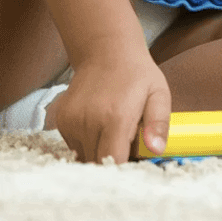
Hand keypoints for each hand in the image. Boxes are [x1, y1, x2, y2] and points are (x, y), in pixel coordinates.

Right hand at [43, 45, 170, 163]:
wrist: (105, 49)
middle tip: (126, 148)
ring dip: (98, 153)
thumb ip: (159, 124)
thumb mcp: (158, 94)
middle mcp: (88, 121)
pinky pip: (74, 146)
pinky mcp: (62, 119)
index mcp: (115, 117)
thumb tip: (157, 150)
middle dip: (112, 163)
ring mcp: (71, 120)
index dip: (124, 171)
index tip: (133, 169)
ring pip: (84, 157)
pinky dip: (87, 144)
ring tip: (113, 134)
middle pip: (98, 163)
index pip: (113, 163)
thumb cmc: (137, 74)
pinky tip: (98, 127)